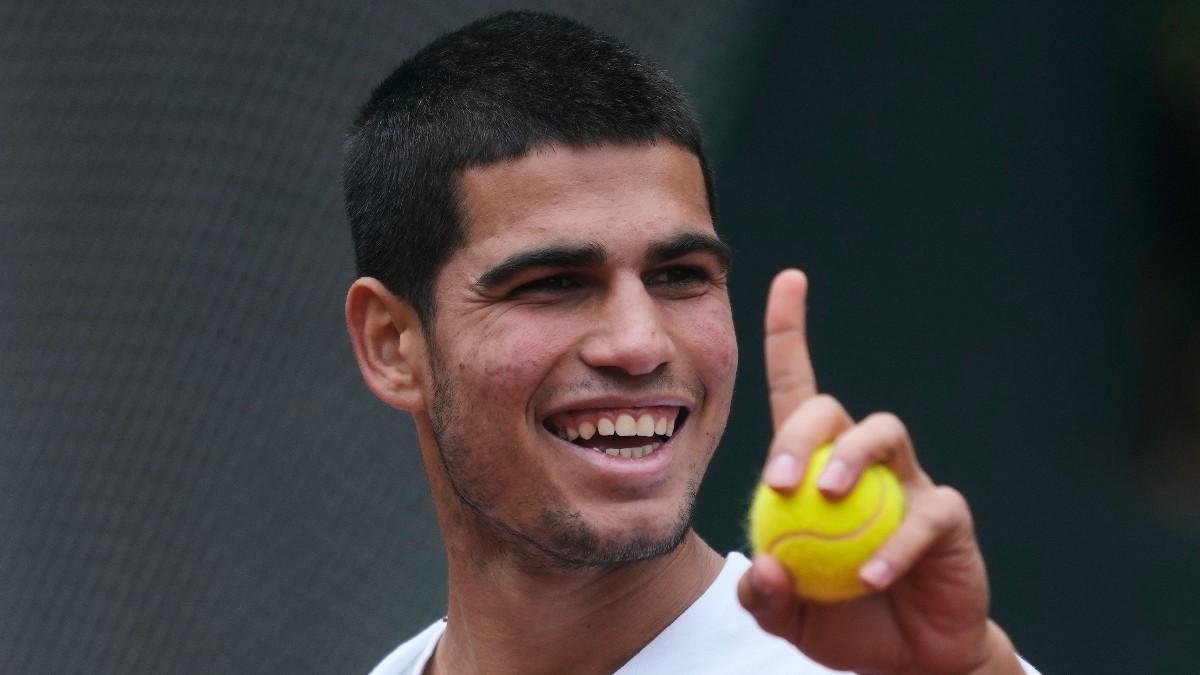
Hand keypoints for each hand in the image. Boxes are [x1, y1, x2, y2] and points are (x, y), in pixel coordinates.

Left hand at [736, 269, 1022, 674]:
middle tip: (779, 482)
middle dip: (800, 433)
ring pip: (886, 433)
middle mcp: (863, 463)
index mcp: (816, 469)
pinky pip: (926, 513)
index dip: (790, 333)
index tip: (788, 279)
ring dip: (852, 459)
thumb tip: (763, 568)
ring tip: (829, 497)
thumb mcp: (786, 613)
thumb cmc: (842, 617)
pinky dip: (895, 545)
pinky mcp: (947, 517)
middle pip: (833, 411)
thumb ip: (762, 595)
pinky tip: (870, 575)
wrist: (907, 658)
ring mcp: (908, 483)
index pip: (798, 388)